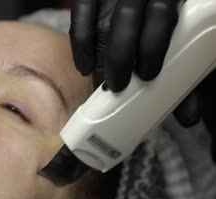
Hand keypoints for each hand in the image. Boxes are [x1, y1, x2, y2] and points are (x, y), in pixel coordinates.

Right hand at [69, 0, 207, 127]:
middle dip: (120, 57)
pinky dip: (80, 43)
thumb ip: (188, 67)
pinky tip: (84, 66)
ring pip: (101, 21)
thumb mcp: (186, 33)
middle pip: (126, 20)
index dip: (152, 47)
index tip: (147, 76)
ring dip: (99, 56)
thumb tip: (187, 116)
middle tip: (118, 87)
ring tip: (101, 84)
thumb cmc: (168, 20)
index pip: (162, 14)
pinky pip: (80, 13)